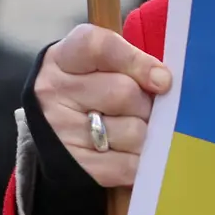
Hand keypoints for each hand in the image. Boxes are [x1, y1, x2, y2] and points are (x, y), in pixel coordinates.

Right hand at [34, 24, 171, 187]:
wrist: (51, 135)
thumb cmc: (89, 90)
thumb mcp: (100, 65)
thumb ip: (131, 63)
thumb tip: (164, 81)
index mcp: (63, 58)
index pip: (102, 48)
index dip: (138, 62)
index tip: (162, 79)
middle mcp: (55, 91)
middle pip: (125, 92)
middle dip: (145, 103)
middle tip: (140, 109)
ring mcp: (62, 131)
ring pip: (133, 131)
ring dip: (144, 134)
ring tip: (130, 131)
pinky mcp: (75, 167)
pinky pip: (128, 165)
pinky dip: (138, 161)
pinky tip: (128, 154)